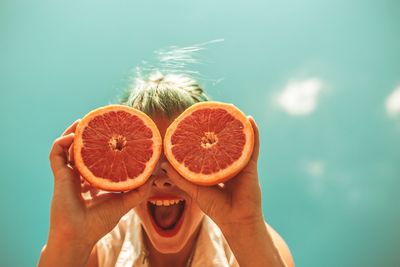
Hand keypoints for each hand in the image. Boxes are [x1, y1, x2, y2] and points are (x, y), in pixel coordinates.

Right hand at [48, 120, 151, 246]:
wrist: (80, 234)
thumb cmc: (100, 221)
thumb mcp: (126, 202)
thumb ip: (140, 190)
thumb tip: (155, 174)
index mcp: (95, 179)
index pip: (99, 157)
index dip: (105, 145)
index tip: (115, 133)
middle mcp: (82, 174)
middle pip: (84, 149)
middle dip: (90, 134)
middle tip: (100, 122)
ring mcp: (69, 174)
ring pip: (68, 147)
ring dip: (74, 132)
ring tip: (84, 121)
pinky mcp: (59, 175)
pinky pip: (56, 153)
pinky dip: (62, 142)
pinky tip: (73, 136)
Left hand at [162, 116, 262, 228]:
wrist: (236, 220)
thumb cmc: (216, 208)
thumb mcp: (194, 190)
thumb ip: (180, 177)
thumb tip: (163, 164)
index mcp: (214, 168)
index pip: (207, 148)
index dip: (201, 136)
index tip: (192, 123)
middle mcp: (227, 162)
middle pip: (222, 141)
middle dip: (218, 127)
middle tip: (211, 111)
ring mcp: (239, 162)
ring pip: (238, 140)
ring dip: (235, 125)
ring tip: (231, 109)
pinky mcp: (250, 165)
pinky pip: (252, 146)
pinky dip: (253, 132)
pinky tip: (249, 119)